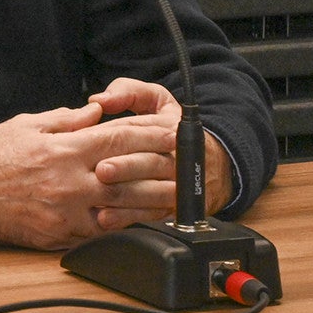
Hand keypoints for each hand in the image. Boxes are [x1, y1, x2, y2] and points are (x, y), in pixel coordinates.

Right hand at [0, 103, 178, 249]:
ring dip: (152, 204)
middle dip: (162, 170)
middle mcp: (69, 182)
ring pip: (123, 211)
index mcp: (62, 150)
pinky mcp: (60, 236)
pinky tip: (141, 223)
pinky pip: (101, 234)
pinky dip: (124, 227)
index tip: (174, 132)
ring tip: (176, 199)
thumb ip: (65, 120)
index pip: (119, 139)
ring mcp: (66, 212)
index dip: (151, 134)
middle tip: (187, 167)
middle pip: (130, 177)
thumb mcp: (26, 125)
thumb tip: (96, 113)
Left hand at [86, 77, 235, 219]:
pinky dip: (131, 218)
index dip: (123, 138)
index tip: (100, 143)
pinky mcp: (175, 208)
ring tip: (101, 202)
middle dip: (126, 168)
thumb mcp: (156, 100)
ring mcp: (178, 185)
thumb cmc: (168, 129)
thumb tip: (101, 99)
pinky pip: (155, 215)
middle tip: (101, 171)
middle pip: (152, 163)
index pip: (145, 131)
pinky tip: (108, 220)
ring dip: (127, 198)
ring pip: (155, 193)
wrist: (212, 164)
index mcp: (170, 127)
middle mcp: (177, 157)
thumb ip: (128, 91)